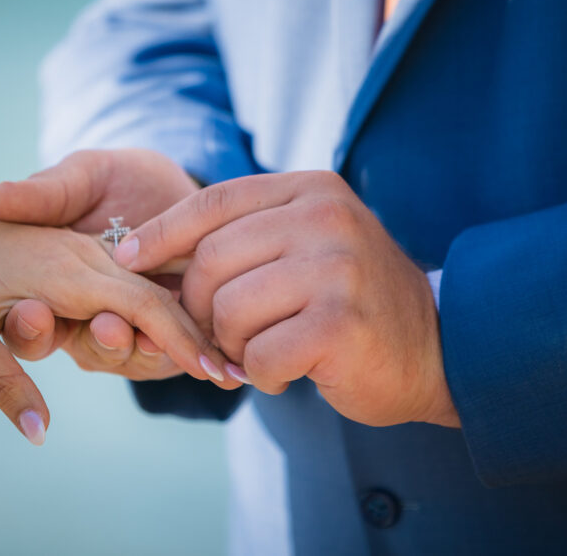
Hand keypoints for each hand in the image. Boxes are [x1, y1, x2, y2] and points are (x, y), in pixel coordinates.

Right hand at [0, 149, 232, 382]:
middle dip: (99, 342)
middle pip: (86, 348)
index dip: (29, 327)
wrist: (174, 188)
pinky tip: (194, 343)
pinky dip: (180, 346)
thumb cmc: (117, 178)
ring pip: (129, 355)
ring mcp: (130, 325)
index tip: (33, 312)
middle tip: (110, 329)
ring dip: (140, 350)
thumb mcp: (82, 176)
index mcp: (55, 285)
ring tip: (153, 339)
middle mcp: (88, 315)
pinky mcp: (170, 331)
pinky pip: (169, 350)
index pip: (31, 324)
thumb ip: (45, 193)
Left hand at [0, 205, 234, 444]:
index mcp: (62, 269)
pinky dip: (161, 303)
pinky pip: (131, 278)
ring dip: (184, 320)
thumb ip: (4, 382)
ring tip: (222, 357)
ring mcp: (85, 250)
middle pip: (155, 295)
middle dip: (197, 334)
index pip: (139, 306)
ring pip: (146, 285)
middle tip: (236, 375)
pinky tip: (188, 324)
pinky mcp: (81, 253)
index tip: (216, 375)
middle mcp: (82, 254)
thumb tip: (40, 436)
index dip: (179, 341)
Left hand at [112, 171, 459, 427]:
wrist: (439, 348)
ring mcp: (336, 269)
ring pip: (229, 310)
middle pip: (211, 260)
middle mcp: (325, 218)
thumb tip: (146, 247)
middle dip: (200, 307)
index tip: (127, 258)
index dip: (162, 232)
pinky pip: (259, 355)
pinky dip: (261, 374)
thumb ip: (247, 235)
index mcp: (310, 191)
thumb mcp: (307, 244)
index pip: (213, 201)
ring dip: (232, 345)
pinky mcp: (340, 324)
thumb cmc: (352, 300)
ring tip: (262, 350)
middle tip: (222, 332)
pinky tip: (287, 372)